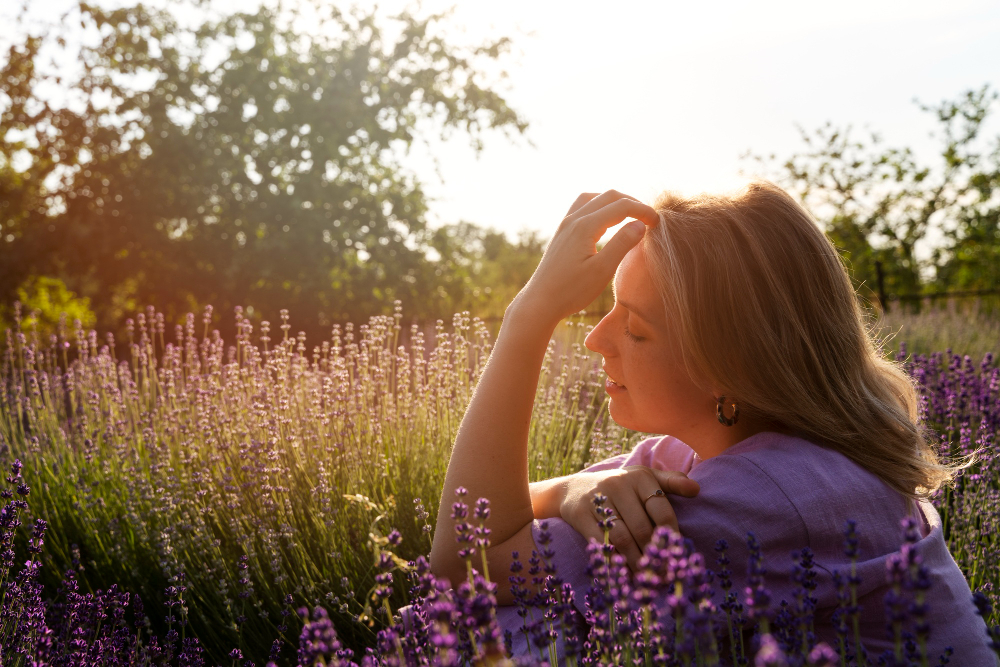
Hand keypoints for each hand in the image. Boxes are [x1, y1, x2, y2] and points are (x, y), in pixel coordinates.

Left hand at [511, 190, 659, 327]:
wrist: (540, 302)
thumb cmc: (571, 291)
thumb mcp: (602, 271)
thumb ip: (622, 244)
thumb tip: (640, 224)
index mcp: (585, 226)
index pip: (621, 206)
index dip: (643, 211)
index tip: (658, 223)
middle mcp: (573, 220)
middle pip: (608, 196)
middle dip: (632, 202)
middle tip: (648, 218)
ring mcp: (565, 225)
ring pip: (593, 198)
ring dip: (614, 201)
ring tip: (630, 214)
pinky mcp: (561, 233)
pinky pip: (582, 208)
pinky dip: (599, 207)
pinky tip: (606, 222)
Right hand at [557, 466, 699, 571]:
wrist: (573, 489)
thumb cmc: (619, 486)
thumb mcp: (643, 477)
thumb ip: (671, 482)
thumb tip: (697, 490)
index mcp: (639, 477)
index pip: (661, 509)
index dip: (671, 536)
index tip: (677, 556)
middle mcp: (618, 485)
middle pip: (642, 528)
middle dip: (655, 556)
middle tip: (665, 576)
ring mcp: (598, 500)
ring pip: (623, 539)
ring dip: (636, 563)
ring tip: (647, 579)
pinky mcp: (581, 515)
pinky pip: (601, 544)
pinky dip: (615, 561)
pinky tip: (624, 574)